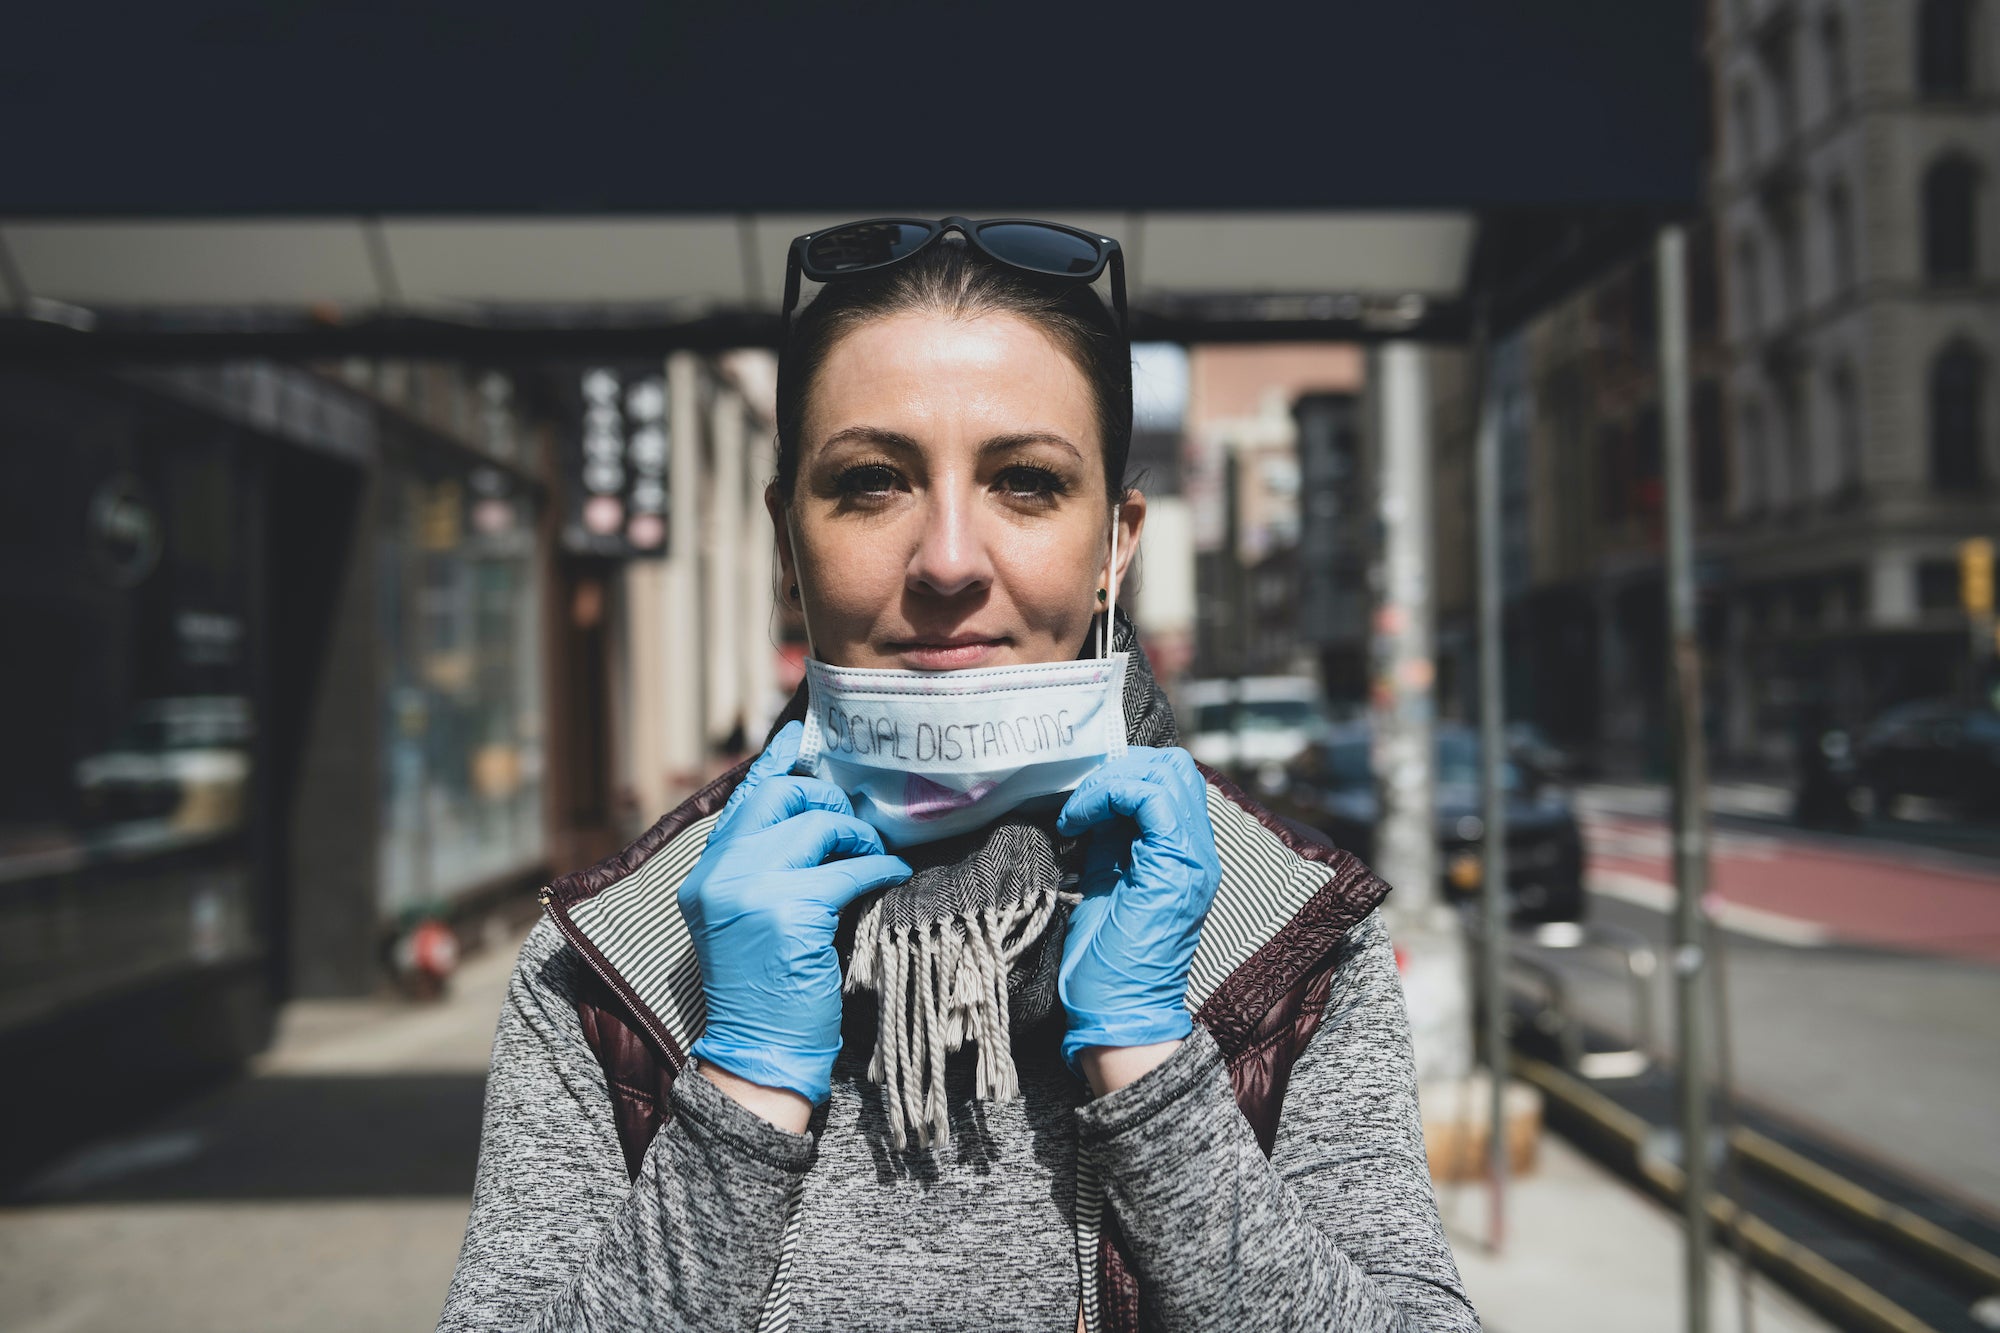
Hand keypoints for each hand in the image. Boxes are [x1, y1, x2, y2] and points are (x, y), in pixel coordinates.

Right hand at [680, 722, 911, 1115]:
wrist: (756, 1053)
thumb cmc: (762, 989)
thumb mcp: (744, 918)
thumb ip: (762, 868)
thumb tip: (814, 817)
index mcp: (705, 873)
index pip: (742, 798)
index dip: (775, 764)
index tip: (799, 741)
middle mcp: (720, 873)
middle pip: (781, 796)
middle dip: (826, 801)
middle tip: (853, 826)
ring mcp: (750, 890)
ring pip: (817, 826)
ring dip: (857, 836)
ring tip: (872, 856)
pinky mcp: (789, 912)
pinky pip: (849, 869)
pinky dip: (878, 868)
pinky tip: (892, 874)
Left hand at [1054, 747, 1221, 1087]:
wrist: (1117, 1012)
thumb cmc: (1107, 960)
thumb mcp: (1107, 880)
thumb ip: (1111, 840)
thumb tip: (1093, 802)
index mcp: (1185, 854)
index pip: (1172, 781)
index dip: (1125, 775)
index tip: (1082, 802)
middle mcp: (1199, 851)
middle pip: (1174, 768)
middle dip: (1119, 770)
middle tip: (1082, 801)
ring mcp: (1192, 858)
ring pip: (1164, 774)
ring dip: (1109, 782)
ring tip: (1077, 812)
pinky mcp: (1174, 867)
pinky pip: (1148, 799)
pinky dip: (1107, 796)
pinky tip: (1077, 822)